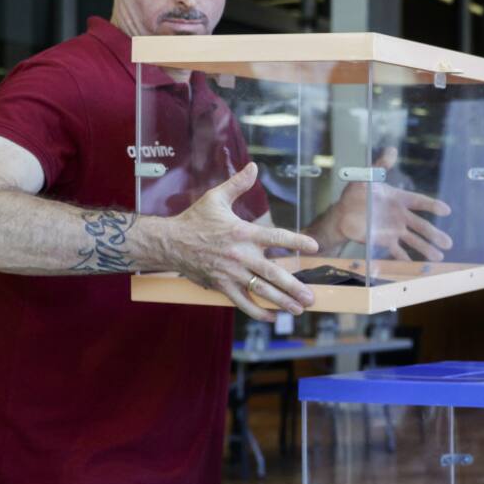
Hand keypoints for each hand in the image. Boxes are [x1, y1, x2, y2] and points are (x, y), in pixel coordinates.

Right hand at [168, 163, 319, 320]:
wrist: (169, 243)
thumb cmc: (194, 220)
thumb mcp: (215, 198)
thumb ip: (238, 184)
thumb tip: (253, 167)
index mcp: (242, 232)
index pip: (276, 237)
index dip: (297, 241)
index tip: (314, 247)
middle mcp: (240, 255)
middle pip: (273, 273)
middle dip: (294, 286)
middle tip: (311, 296)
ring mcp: (231, 274)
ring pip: (261, 291)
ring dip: (282, 302)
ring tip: (299, 308)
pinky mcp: (222, 286)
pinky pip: (243, 302)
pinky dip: (258, 312)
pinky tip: (273, 316)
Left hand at [330, 148, 452, 260]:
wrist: (343, 213)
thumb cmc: (356, 193)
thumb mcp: (367, 178)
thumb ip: (380, 167)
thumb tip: (392, 149)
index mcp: (399, 199)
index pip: (419, 202)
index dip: (432, 206)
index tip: (445, 210)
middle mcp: (400, 216)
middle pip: (421, 226)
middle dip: (434, 234)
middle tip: (449, 243)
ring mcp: (394, 229)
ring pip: (413, 240)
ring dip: (426, 248)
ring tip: (439, 257)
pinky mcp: (385, 240)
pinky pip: (397, 250)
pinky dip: (404, 258)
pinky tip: (414, 266)